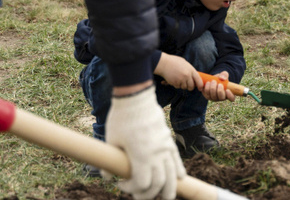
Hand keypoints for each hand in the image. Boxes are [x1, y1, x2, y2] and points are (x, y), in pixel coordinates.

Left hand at [105, 85, 185, 199]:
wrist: (136, 98)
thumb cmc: (121, 119)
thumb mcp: (111, 142)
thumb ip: (111, 163)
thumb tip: (109, 176)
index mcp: (141, 156)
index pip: (142, 184)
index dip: (131, 190)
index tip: (121, 184)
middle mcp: (157, 154)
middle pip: (159, 183)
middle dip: (149, 194)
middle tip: (139, 194)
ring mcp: (165, 147)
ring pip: (172, 175)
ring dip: (170, 188)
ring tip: (168, 197)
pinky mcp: (168, 140)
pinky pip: (177, 160)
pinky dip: (179, 171)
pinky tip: (180, 179)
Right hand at [154, 53, 201, 90]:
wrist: (164, 63)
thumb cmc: (174, 62)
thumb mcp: (185, 63)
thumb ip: (190, 70)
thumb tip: (194, 77)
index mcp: (191, 70)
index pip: (199, 80)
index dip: (200, 85)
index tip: (200, 88)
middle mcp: (187, 76)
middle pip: (191, 86)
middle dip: (190, 87)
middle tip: (188, 85)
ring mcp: (181, 80)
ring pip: (184, 87)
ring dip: (182, 85)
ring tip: (179, 79)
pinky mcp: (175, 83)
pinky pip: (178, 87)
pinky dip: (176, 85)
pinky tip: (174, 79)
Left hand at [201, 71, 235, 101]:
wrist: (212, 79)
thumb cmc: (220, 78)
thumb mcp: (223, 75)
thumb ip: (224, 75)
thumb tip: (222, 78)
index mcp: (228, 93)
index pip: (232, 98)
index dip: (230, 96)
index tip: (227, 90)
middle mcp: (221, 97)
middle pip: (221, 98)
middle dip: (220, 91)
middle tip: (219, 83)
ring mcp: (214, 98)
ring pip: (213, 96)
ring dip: (213, 88)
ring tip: (213, 81)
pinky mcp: (207, 96)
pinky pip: (207, 94)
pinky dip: (207, 88)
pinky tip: (208, 82)